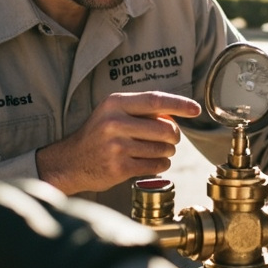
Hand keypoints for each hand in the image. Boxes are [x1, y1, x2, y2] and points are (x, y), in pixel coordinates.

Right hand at [36, 91, 201, 194]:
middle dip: (174, 136)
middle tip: (171, 139)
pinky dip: (160, 165)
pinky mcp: (119, 167)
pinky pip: (155, 166)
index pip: (155, 100)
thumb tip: (177, 114)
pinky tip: (153, 163)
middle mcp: (114, 122)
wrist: (71, 162)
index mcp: (114, 103)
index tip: (196, 109)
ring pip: (162, 149)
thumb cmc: (98, 135)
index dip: (179, 104)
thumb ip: (141, 110)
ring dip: (167, 152)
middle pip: (164, 128)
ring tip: (158, 151)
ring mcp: (116, 146)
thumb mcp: (113, 113)